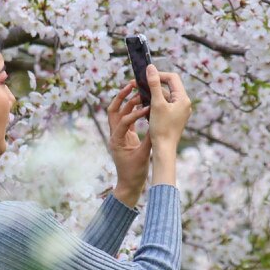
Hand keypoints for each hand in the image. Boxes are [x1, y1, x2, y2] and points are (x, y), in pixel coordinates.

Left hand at [106, 79, 152, 201]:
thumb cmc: (134, 173)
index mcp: (116, 140)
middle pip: (113, 110)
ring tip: (139, 91)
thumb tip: (156, 125)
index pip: (123, 121)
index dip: (135, 114)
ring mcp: (119, 135)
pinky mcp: (125, 137)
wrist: (129, 184)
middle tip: (131, 85)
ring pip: (120, 113)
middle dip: (121, 97)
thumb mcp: (143, 156)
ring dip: (128, 102)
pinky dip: (134, 111)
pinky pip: (127, 119)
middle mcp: (114, 135)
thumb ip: (149, 140)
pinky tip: (144, 105)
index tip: (147, 108)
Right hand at [142, 64, 189, 147]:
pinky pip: (164, 105)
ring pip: (165, 96)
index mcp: (183, 98)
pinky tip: (144, 106)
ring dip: (152, 94)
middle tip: (138, 84)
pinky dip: (155, 103)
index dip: (158, 75)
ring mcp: (180, 111)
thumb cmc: (161, 128)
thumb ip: (154, 84)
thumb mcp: (156, 103)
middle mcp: (184, 103)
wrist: (164, 149)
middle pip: (169, 86)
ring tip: (139, 96)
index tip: (145, 77)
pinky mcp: (174, 117)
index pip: (172, 78)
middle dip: (153, 84)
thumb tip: (150, 67)